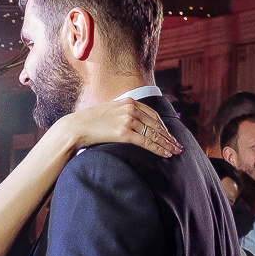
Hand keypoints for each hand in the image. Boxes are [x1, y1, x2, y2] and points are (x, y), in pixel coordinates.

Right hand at [59, 96, 180, 159]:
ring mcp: (128, 120)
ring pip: (154, 134)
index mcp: (129, 101)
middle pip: (156, 125)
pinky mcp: (124, 132)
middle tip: (178, 145)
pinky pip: (146, 142)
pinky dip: (158, 149)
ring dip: (167, 144)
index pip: (153, 115)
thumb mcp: (110, 112)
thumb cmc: (90, 122)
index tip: (169, 134)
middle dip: (168, 136)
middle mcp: (131, 108)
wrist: (76, 126)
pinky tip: (166, 154)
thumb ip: (123, 114)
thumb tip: (132, 124)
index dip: (163, 126)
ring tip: (175, 151)